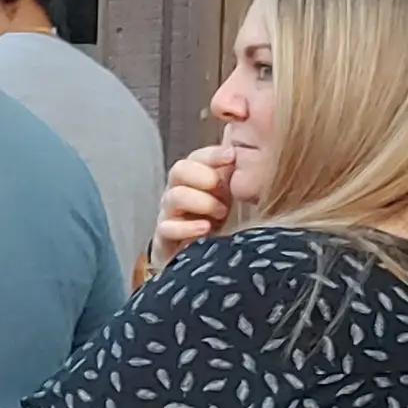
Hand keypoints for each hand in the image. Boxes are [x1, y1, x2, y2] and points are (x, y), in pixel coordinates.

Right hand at [148, 145, 236, 271]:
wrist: (202, 261)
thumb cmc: (218, 224)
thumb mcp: (231, 196)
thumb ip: (236, 172)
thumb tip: (242, 147)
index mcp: (195, 180)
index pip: (197, 158)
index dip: (213, 155)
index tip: (232, 156)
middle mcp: (178, 193)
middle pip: (178, 170)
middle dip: (201, 175)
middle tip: (220, 187)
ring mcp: (169, 216)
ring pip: (174, 197)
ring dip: (201, 202)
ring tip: (221, 213)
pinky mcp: (164, 240)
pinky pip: (167, 228)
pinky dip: (187, 227)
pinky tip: (205, 228)